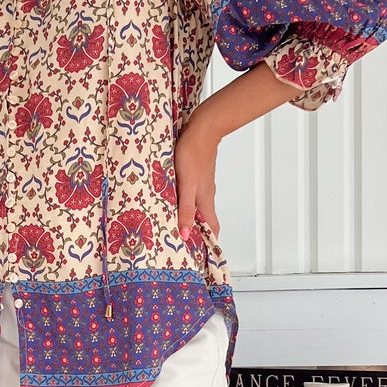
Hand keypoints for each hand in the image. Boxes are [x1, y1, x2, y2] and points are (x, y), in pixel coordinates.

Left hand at [174, 112, 220, 243]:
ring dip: (189, 218)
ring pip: (197, 207)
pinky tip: (173, 201)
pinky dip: (185, 203)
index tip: (201, 257)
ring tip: (175, 226)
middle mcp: (206, 195)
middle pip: (204, 220)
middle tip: (183, 245)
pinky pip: (192, 194)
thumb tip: (186, 236)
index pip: (212, 230)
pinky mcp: (196, 174)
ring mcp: (202, 184)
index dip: (209, 244)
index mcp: (205, 201)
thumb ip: (186, 210)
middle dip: (197, 234)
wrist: (202, 129)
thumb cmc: (193, 154)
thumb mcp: (186, 185)